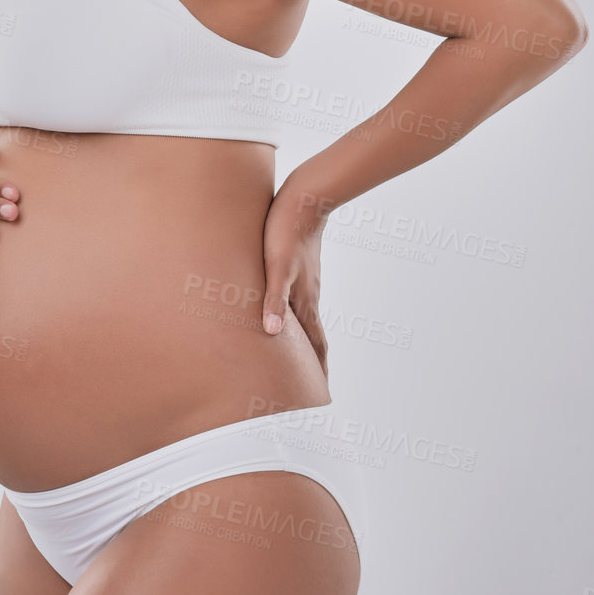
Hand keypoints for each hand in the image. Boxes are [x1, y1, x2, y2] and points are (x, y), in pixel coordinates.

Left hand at [261, 179, 333, 376]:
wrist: (304, 198)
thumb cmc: (286, 232)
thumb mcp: (276, 268)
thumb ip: (273, 299)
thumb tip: (272, 334)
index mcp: (306, 302)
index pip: (316, 347)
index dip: (318, 372)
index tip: (321, 396)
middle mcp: (309, 297)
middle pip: (314, 339)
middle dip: (313, 365)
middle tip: (311, 388)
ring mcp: (306, 283)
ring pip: (306, 321)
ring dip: (304, 343)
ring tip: (299, 360)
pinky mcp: (298, 268)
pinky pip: (297, 302)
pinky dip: (293, 319)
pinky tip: (284, 316)